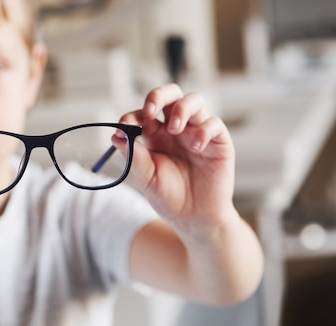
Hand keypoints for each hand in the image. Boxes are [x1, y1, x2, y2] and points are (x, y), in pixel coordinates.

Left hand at [118, 84, 235, 236]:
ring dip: (181, 109)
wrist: (194, 219)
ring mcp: (198, 132)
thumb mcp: (146, 179)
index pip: (144, 113)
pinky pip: (214, 123)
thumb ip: (134, 157)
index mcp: (155, 136)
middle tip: (150, 111)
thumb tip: (116, 134)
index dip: (133, 115)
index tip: (125, 125)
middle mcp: (176, 130)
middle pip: (170, 95)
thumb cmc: (169, 198)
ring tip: (174, 129)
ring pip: (194, 101)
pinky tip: (195, 148)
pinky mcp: (218, 142)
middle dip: (158, 96)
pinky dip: (203, 130)